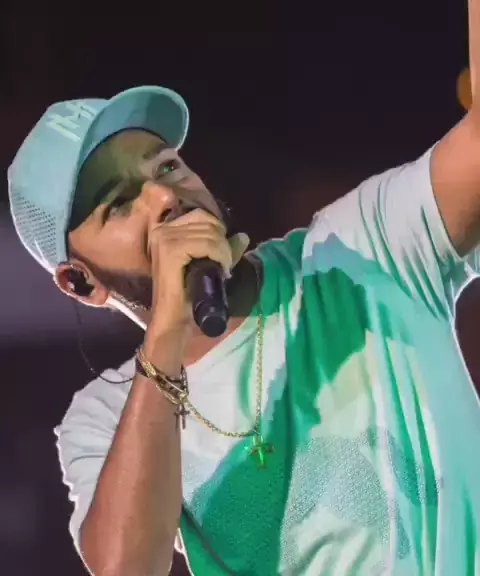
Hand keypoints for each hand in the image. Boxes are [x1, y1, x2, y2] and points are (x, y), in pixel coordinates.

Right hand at [148, 208, 248, 330]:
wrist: (174, 319)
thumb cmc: (188, 294)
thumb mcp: (209, 265)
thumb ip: (224, 249)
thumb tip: (243, 236)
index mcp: (166, 229)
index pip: (201, 215)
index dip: (218, 232)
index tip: (222, 255)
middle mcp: (162, 230)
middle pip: (206, 221)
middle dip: (222, 243)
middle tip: (224, 265)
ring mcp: (164, 239)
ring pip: (209, 233)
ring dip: (223, 252)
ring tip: (222, 270)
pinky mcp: (170, 251)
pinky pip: (206, 244)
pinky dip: (219, 255)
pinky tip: (221, 270)